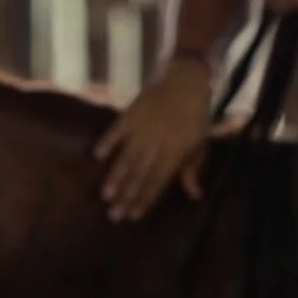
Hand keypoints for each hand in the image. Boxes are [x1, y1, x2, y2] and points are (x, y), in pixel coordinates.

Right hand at [94, 58, 210, 221]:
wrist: (185, 82)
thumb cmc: (195, 117)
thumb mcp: (199, 144)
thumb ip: (192, 169)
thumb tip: (195, 195)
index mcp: (174, 153)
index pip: (157, 182)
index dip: (145, 200)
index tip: (134, 216)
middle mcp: (155, 144)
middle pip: (138, 175)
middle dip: (126, 196)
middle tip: (114, 215)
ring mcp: (141, 129)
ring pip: (125, 158)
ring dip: (115, 177)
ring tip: (105, 194)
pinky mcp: (129, 114)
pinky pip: (115, 131)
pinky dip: (106, 142)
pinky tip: (97, 156)